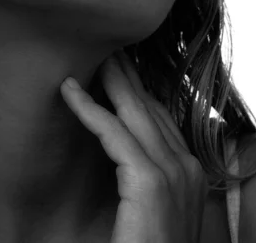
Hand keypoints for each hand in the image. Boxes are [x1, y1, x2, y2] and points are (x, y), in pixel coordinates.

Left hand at [60, 50, 208, 242]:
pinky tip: (68, 91)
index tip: (117, 70)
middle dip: (125, 76)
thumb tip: (116, 149)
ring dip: (109, 81)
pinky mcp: (150, 182)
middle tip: (106, 50)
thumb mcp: (149, 204)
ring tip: (90, 59)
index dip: (135, 91)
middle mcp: (185, 165)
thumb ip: (140, 174)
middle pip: (149, 106)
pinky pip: (113, 133)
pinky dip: (88, 109)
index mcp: (187, 170)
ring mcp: (172, 172)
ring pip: (134, 111)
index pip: (158, 117)